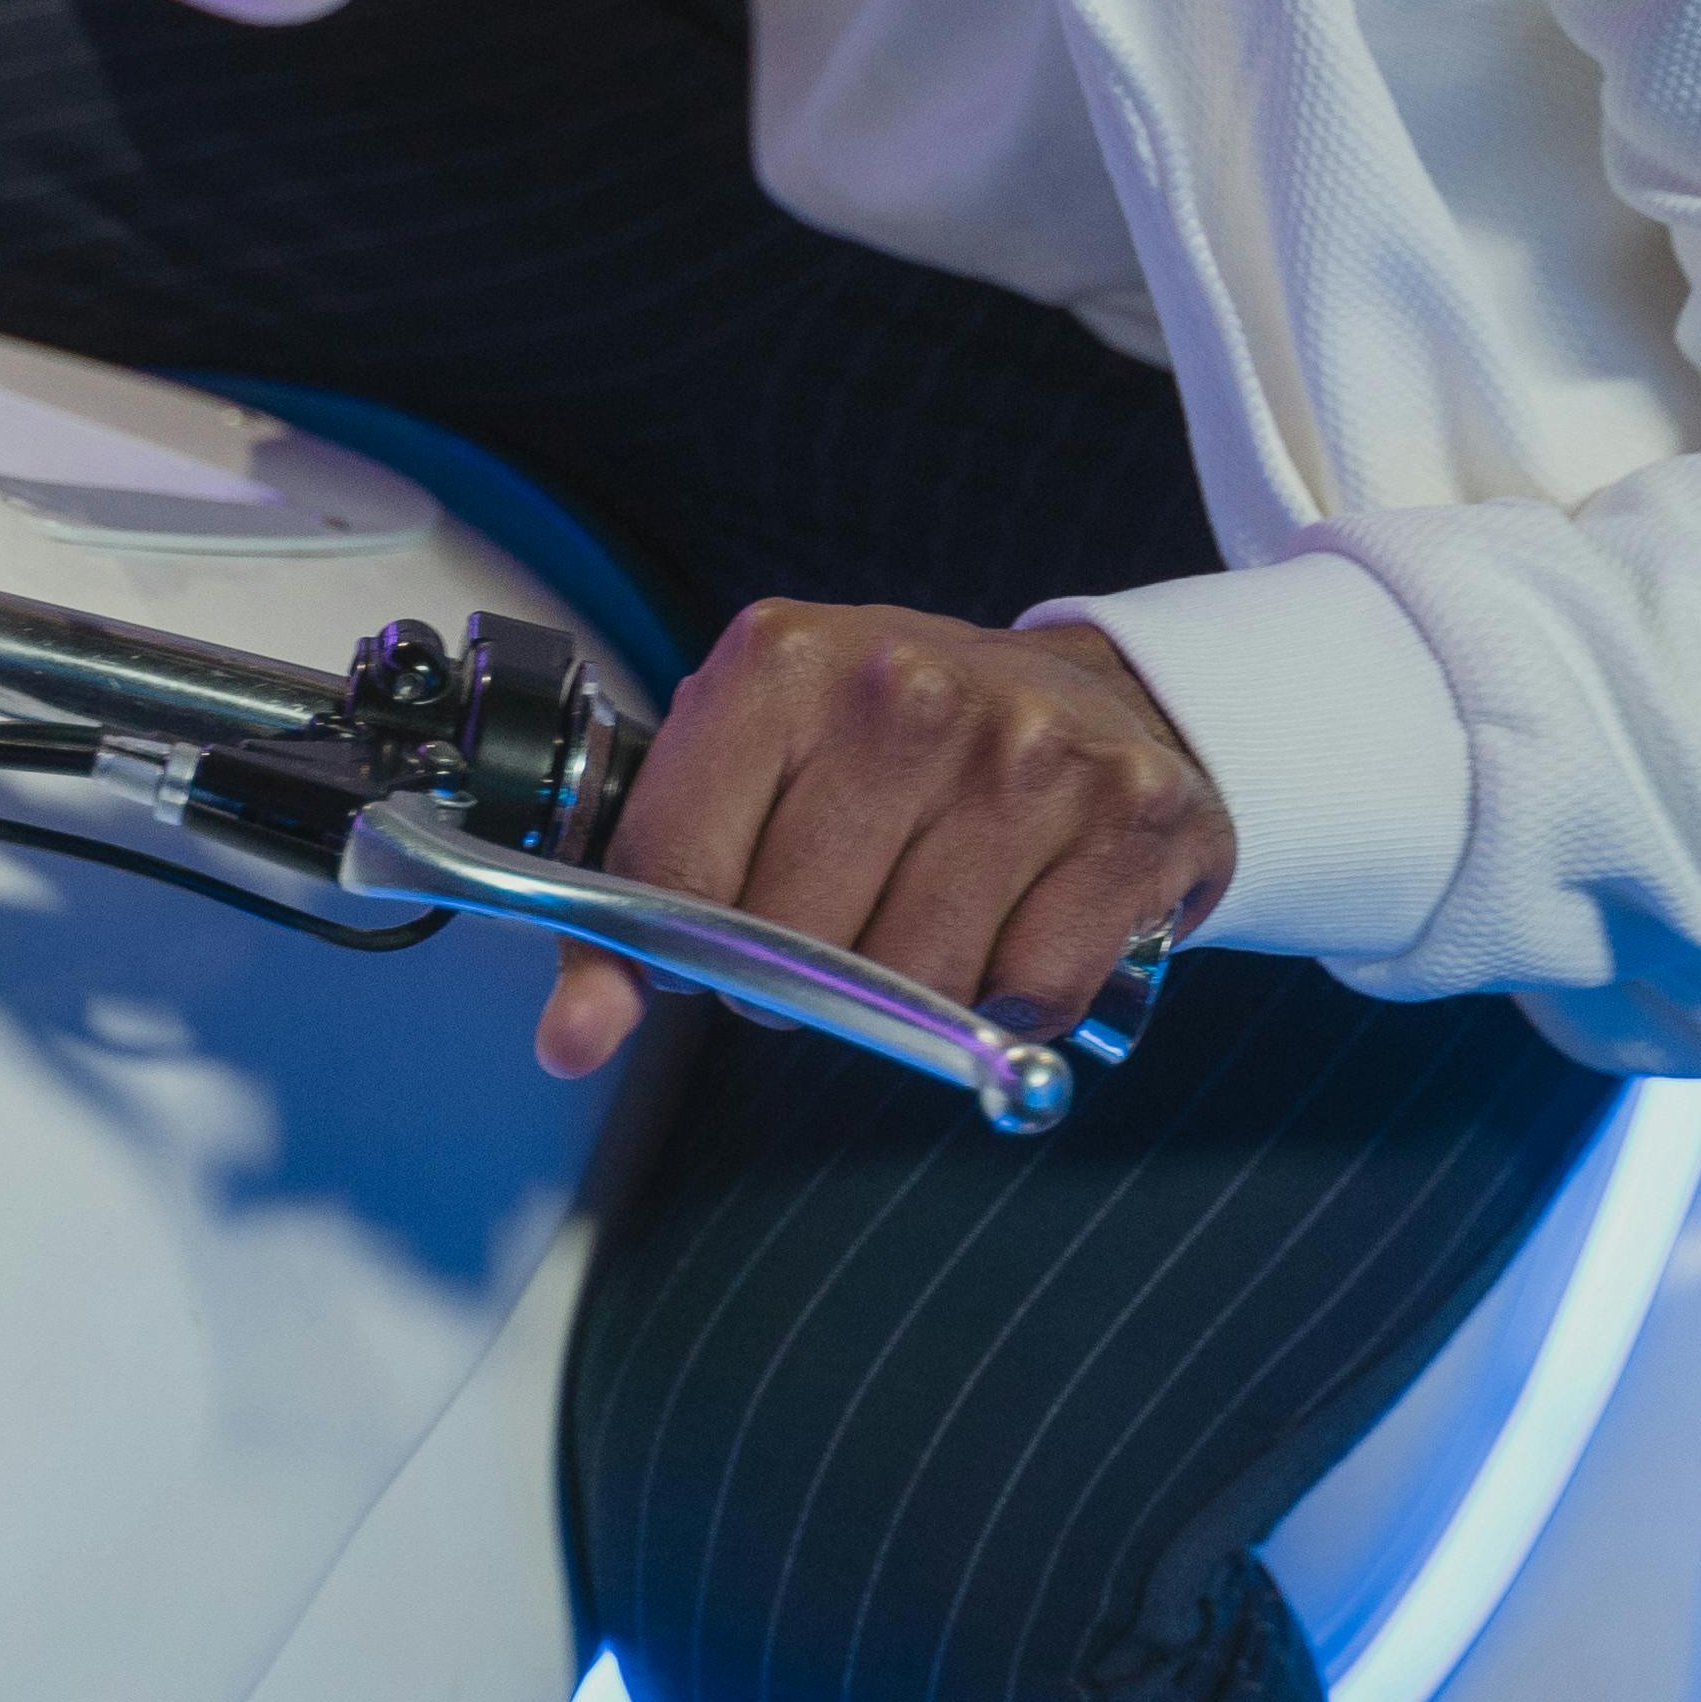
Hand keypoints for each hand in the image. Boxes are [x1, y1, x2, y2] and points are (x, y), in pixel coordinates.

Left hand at [534, 602, 1234, 1078]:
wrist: (1096, 699)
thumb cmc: (897, 749)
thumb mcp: (753, 770)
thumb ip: (645, 898)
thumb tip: (572, 1040)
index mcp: (782, 662)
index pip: (676, 870)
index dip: (680, 948)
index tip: (703, 950)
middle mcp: (903, 693)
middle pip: (795, 944)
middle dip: (802, 977)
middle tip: (838, 929)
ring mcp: (1025, 753)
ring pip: (916, 983)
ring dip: (913, 996)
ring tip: (928, 916)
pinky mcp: (1128, 818)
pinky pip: (1028, 998)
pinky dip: (1011, 1003)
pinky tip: (1014, 927)